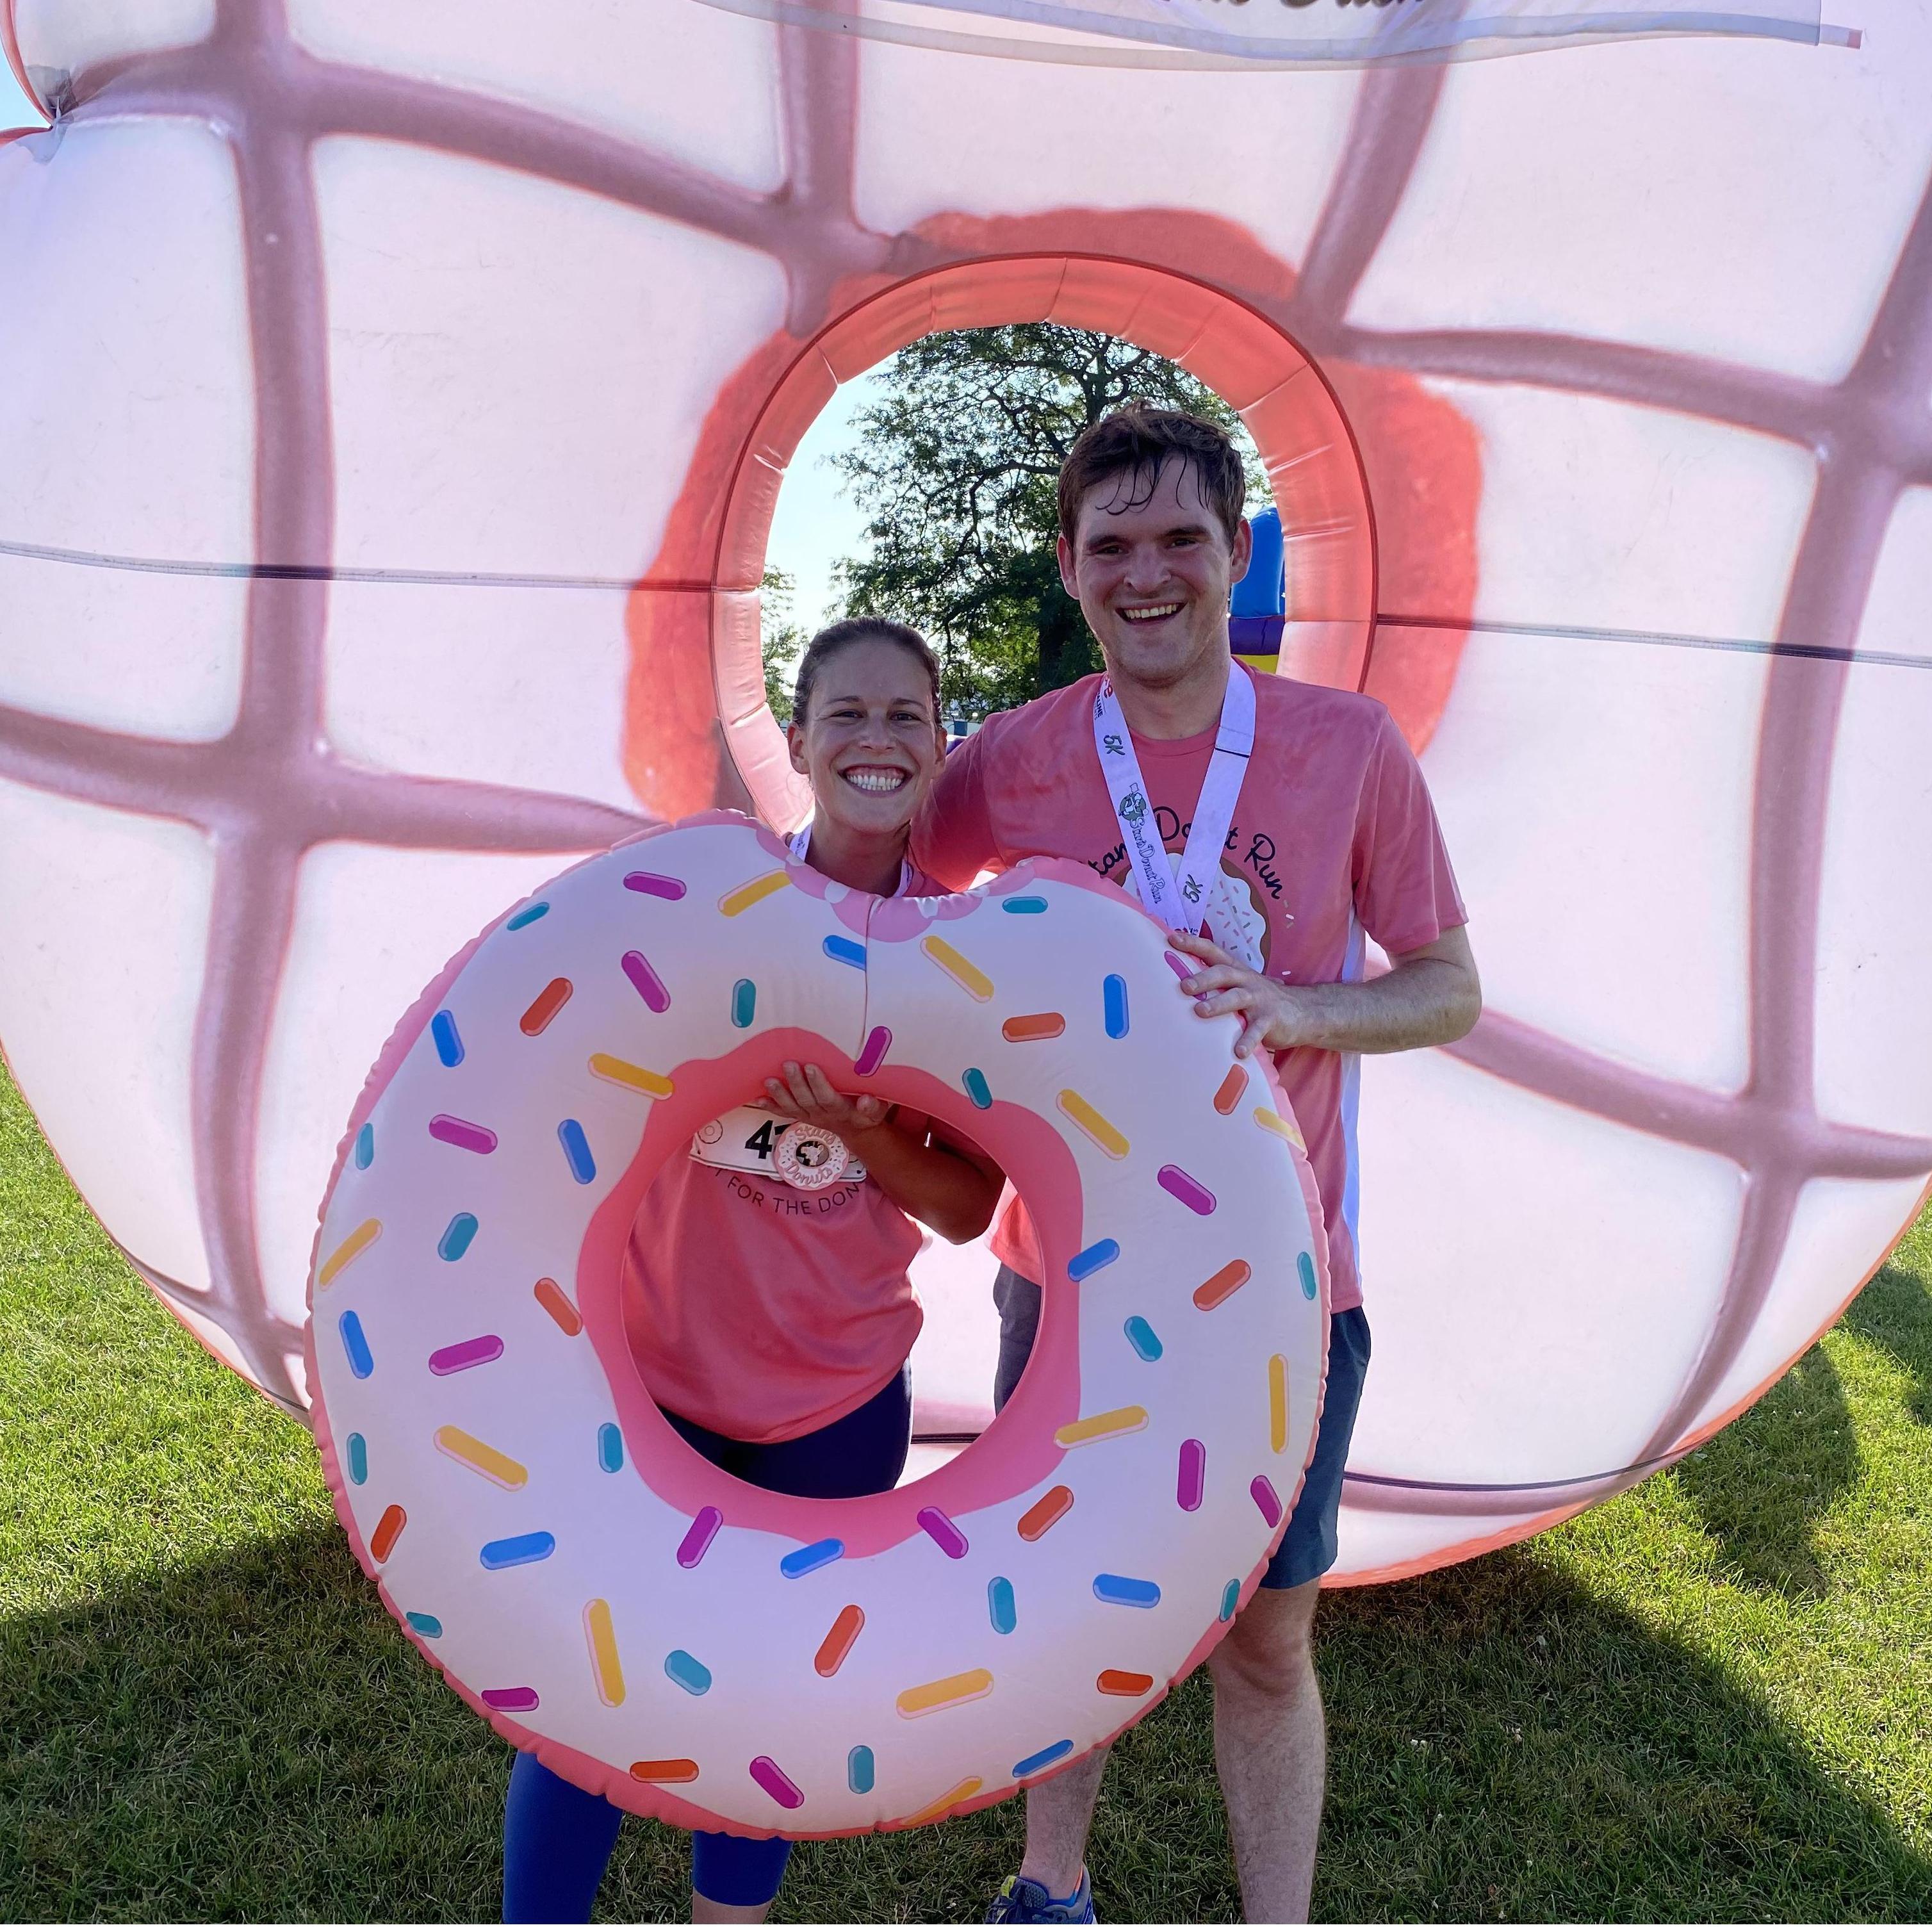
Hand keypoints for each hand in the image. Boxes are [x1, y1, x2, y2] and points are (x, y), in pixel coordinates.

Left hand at [763, 1062, 890, 1136]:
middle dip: (796, 1083)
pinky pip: (784, 1113)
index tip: (811, 1067)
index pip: (828, 1098)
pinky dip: (770, 1106)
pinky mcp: (801, 1116)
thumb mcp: (877, 1112)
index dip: (818, 1084)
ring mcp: (810, 1117)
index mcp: (842, 1111)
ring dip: (779, 1094)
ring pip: (792, 1107)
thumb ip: (874, 1106)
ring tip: (769, 1080)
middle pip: (806, 1100)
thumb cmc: (868, 1115)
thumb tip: (867, 1100)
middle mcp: (823, 1115)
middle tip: (788, 1064)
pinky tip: (757, 1097)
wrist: (856, 1131)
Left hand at [1168, 931, 1307, 1059]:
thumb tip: (1179, 984)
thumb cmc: (1261, 999)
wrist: (1304, 1012)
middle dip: (1203, 978)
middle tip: (1183, 986)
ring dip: (1218, 1004)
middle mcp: (1246, 981)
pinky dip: (1247, 1041)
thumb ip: (1218, 985)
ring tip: (1200, 1012)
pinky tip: (1237, 1051)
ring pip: (1237, 998)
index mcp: (1236, 971)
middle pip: (1223, 974)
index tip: (1172, 939)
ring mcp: (1259, 1000)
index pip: (1213, 952)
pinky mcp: (1271, 1020)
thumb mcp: (1241, 987)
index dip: (1193, 944)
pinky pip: (1257, 1030)